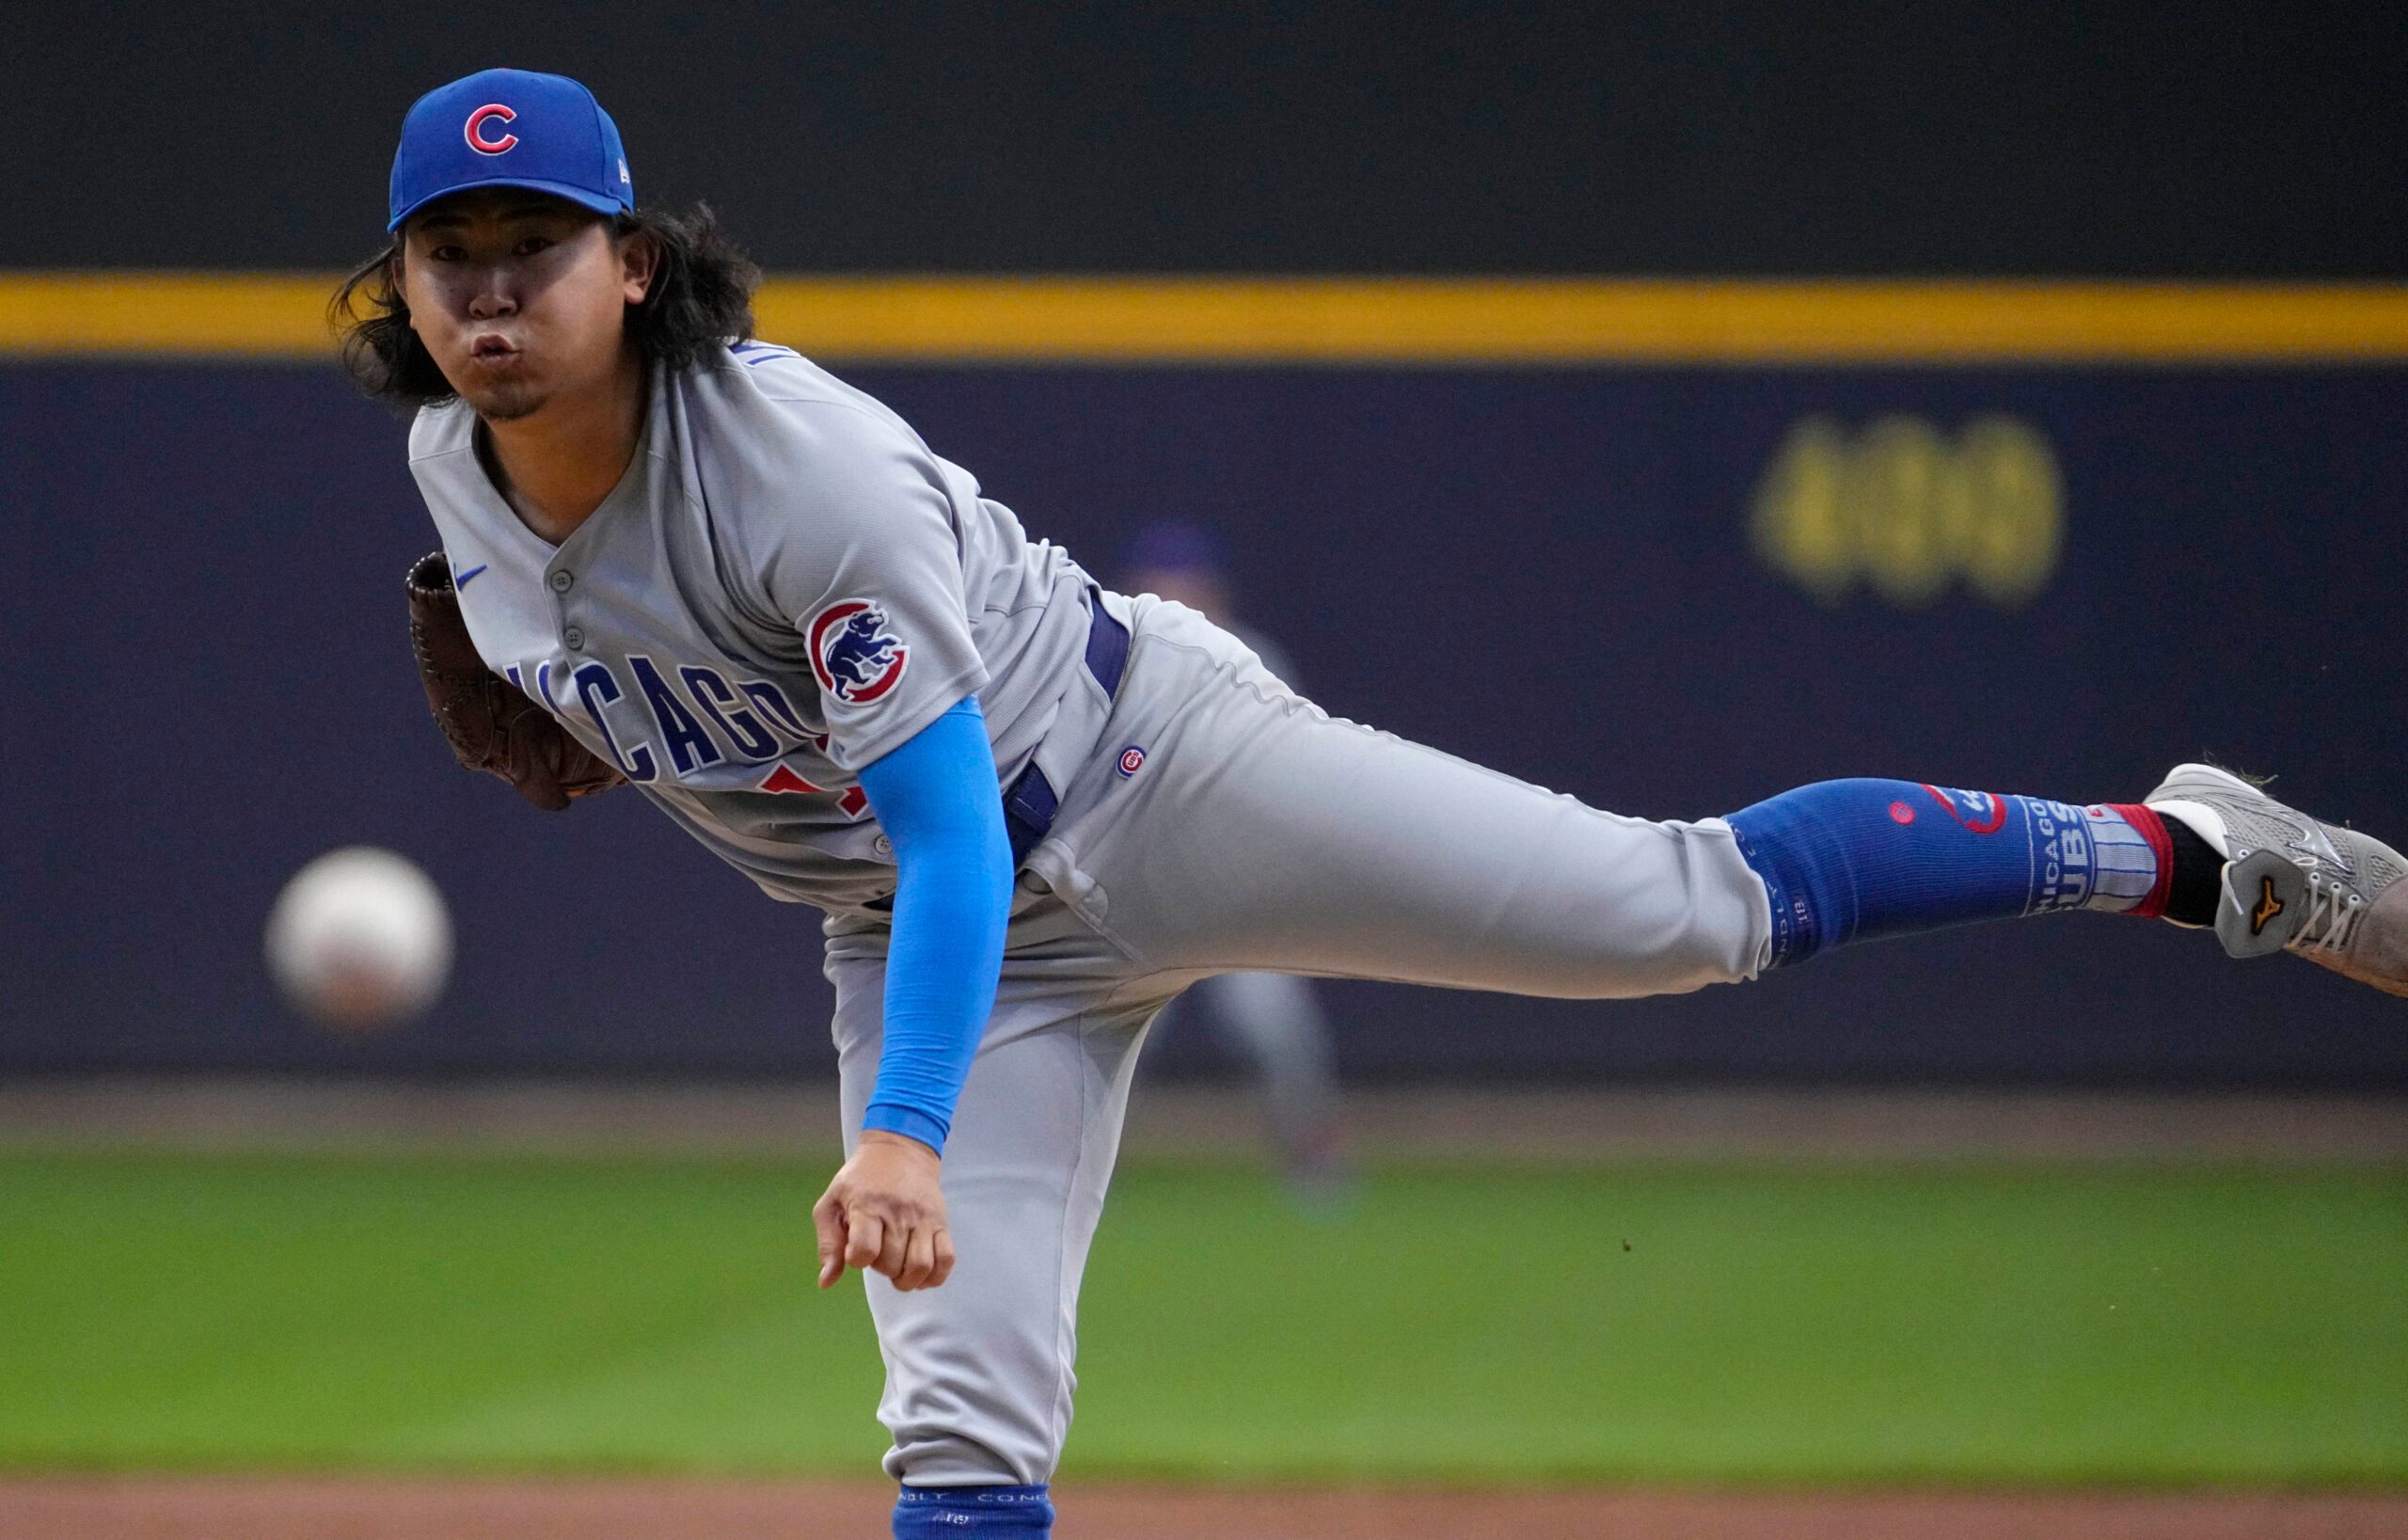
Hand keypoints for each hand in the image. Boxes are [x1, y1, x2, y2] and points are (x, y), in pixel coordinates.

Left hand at [813, 1130, 954, 1291]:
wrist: (900, 1151)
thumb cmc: (859, 1181)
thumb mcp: (832, 1204)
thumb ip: (828, 1244)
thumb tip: (826, 1282)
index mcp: (867, 1206)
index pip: (864, 1249)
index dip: (856, 1259)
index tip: (854, 1251)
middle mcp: (898, 1212)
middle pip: (892, 1263)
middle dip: (880, 1268)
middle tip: (877, 1253)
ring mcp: (923, 1218)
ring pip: (921, 1266)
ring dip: (906, 1279)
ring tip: (897, 1269)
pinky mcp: (941, 1222)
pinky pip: (946, 1259)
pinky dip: (935, 1276)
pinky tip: (920, 1274)